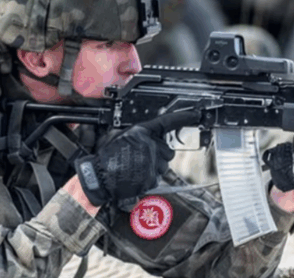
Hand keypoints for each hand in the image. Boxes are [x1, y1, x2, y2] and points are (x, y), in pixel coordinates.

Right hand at [75, 110, 199, 205]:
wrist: (98, 177)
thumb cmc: (106, 157)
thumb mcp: (118, 135)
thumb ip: (136, 134)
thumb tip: (146, 135)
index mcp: (142, 132)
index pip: (167, 122)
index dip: (183, 117)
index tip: (195, 114)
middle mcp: (150, 145)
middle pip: (168, 150)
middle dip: (159, 154)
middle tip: (142, 157)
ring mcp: (152, 162)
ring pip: (164, 165)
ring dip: (154, 166)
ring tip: (136, 167)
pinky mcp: (152, 177)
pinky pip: (157, 177)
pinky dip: (149, 178)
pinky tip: (135, 176)